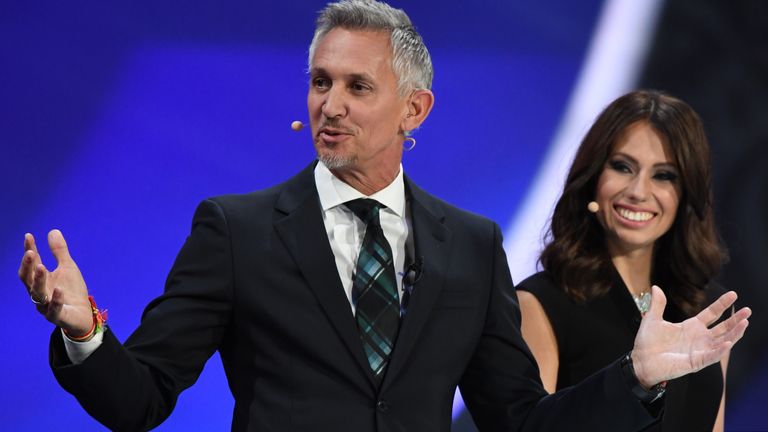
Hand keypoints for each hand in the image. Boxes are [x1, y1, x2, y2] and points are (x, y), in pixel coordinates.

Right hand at [18, 230, 93, 335]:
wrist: (83, 314)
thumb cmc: (71, 290)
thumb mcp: (67, 267)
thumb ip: (59, 252)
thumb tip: (53, 231)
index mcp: (41, 280)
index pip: (32, 264)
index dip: (29, 250)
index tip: (28, 236)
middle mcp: (39, 292)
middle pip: (28, 279)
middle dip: (28, 266)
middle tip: (30, 252)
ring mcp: (46, 305)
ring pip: (37, 294)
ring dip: (38, 281)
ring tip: (42, 266)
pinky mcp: (57, 316)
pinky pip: (53, 309)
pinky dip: (55, 300)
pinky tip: (59, 290)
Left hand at [631, 285, 750, 387]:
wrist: (640, 361)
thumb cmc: (647, 342)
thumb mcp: (652, 319)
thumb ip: (657, 304)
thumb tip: (655, 287)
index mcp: (691, 327)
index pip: (712, 314)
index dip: (722, 304)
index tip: (734, 294)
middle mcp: (699, 338)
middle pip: (723, 327)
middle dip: (736, 319)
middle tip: (748, 310)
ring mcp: (699, 350)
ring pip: (723, 341)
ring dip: (734, 333)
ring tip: (745, 323)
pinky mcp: (696, 362)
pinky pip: (712, 356)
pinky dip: (720, 350)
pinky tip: (729, 342)